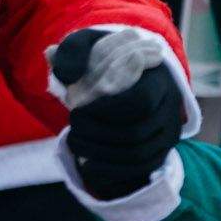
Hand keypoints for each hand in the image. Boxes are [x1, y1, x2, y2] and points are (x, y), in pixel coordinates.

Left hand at [51, 27, 184, 198]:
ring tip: (74, 142)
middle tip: (72, 125)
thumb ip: (74, 52)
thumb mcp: (95, 51)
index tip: (76, 106)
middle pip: (135, 131)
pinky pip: (137, 170)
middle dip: (97, 133)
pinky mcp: (160, 153)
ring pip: (136, 153)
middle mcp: (169, 110)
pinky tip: (86, 163)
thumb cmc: (113, 66)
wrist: (142, 85)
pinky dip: (110, 170)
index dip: (105, 107)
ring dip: (100, 152)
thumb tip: (50, 53)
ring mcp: (167, 134)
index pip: (139, 99)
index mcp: (159, 81)